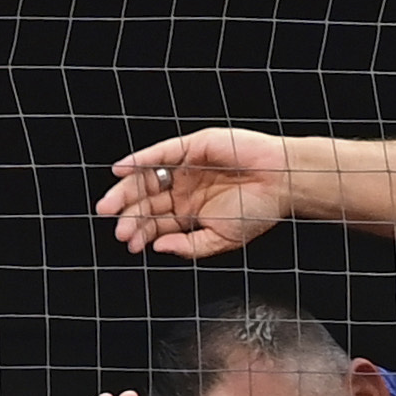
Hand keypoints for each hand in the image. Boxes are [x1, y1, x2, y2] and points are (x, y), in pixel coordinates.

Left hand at [97, 128, 293, 259]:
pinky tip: (122, 170)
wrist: (283, 182)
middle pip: (146, 202)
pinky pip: (160, 153)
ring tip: (111, 206)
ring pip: (147, 178)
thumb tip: (159, 248)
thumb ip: (190, 247)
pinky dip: (139, 160)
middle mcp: (184, 190)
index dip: (141, 233)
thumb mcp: (222, 239)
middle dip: (129, 215)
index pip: (156, 224)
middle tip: (118, 228)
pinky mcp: (192, 147)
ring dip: (127, 192)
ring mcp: (186, 168)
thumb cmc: (259, 210)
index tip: (129, 244)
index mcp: (190, 213)